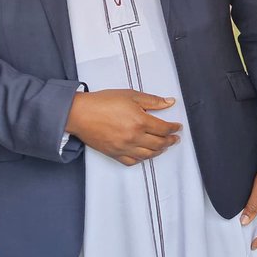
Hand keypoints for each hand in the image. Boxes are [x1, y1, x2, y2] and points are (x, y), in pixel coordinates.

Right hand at [65, 89, 181, 165]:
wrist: (79, 113)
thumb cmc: (103, 102)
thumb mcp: (131, 95)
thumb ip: (152, 101)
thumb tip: (170, 102)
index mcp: (140, 122)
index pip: (164, 129)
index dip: (174, 128)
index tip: (178, 127)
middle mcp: (134, 137)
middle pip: (159, 144)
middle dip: (170, 141)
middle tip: (175, 138)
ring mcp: (124, 148)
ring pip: (148, 155)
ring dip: (160, 151)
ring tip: (164, 146)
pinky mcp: (114, 153)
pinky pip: (132, 161)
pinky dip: (142, 159)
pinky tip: (146, 154)